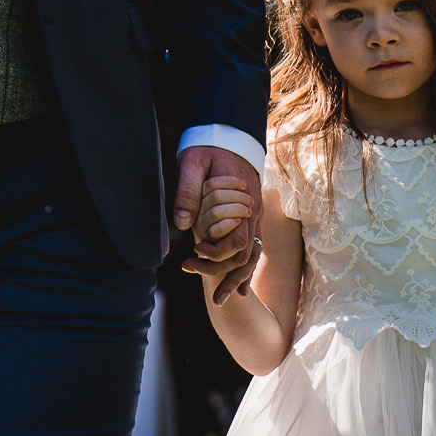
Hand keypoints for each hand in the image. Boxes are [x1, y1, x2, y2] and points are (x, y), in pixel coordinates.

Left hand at [174, 144, 260, 301]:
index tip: (194, 258)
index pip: (235, 241)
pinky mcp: (251, 219)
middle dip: (229, 278)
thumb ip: (187, 191)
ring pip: (252, 256)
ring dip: (237, 278)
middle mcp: (253, 214)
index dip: (216, 256)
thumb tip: (181, 224)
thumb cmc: (208, 149)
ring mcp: (255, 218)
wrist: (230, 136)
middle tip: (214, 299)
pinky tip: (236, 286)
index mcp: (241, 203)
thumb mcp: (193, 163)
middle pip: (247, 255)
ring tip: (222, 300)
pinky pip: (252, 249)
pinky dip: (244, 268)